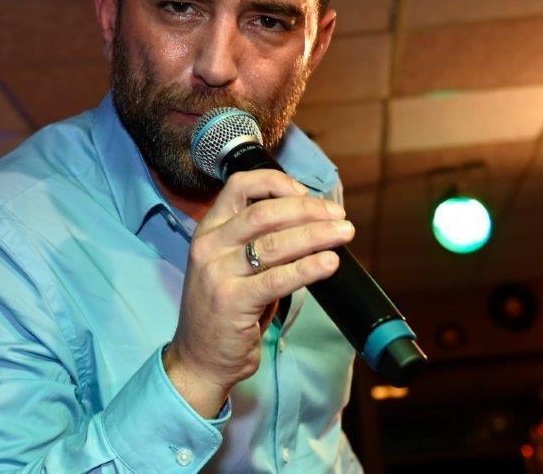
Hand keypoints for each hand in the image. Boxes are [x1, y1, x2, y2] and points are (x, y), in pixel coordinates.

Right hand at [163, 169, 353, 416]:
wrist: (198, 359)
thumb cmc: (224, 311)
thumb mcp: (232, 266)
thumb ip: (260, 242)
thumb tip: (310, 222)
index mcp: (208, 230)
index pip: (239, 186)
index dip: (276, 183)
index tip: (306, 192)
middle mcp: (209, 246)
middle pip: (265, 212)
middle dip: (308, 210)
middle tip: (338, 216)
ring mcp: (217, 273)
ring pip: (275, 243)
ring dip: (316, 235)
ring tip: (343, 234)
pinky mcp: (232, 302)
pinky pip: (278, 278)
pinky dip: (308, 268)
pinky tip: (329, 263)